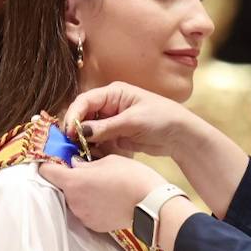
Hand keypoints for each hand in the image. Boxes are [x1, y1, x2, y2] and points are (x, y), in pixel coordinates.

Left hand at [40, 155, 166, 233]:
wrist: (151, 204)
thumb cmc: (132, 177)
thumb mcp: (108, 160)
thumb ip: (86, 163)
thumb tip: (76, 165)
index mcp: (73, 181)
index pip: (46, 171)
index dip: (49, 162)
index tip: (55, 158)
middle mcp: (73, 201)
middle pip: (62, 186)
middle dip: (70, 178)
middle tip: (87, 170)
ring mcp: (82, 215)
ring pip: (74, 199)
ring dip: (82, 192)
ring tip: (101, 186)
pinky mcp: (93, 225)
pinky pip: (86, 211)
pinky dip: (92, 204)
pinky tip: (107, 199)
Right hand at [62, 81, 201, 158]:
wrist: (181, 136)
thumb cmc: (162, 118)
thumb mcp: (133, 121)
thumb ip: (106, 127)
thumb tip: (81, 132)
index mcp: (113, 93)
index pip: (85, 101)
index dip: (73, 115)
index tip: (68, 132)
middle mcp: (109, 106)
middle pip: (83, 116)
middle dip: (76, 131)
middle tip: (71, 146)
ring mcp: (112, 122)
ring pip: (89, 131)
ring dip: (85, 142)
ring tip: (82, 154)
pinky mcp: (116, 136)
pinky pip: (99, 142)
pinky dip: (95, 149)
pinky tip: (94, 156)